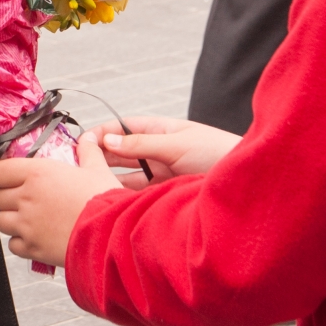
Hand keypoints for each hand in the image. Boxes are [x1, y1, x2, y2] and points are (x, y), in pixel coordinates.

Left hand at [0, 132, 122, 266]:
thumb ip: (88, 152)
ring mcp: (26, 224)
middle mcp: (26, 198)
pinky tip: (31, 236)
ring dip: (8, 218)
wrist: (110, 235)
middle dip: (2, 195)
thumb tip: (88, 140)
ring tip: (22, 216)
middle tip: (14, 195)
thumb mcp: (97, 169)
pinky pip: (12, 245)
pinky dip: (18, 241)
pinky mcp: (32, 248)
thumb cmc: (103, 203)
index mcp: (37, 174)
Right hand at [87, 115, 240, 188]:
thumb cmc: (219, 154)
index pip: (124, 127)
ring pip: (126, 176)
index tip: (83, 141)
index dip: (103, 133)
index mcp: (161, 131)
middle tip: (78, 164)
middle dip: (100, 156)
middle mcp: (158, 152)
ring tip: (89, 182)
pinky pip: (137, 195)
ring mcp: (161, 175)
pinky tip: (109, 198)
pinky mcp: (164, 196)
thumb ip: (141, 143)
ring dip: (108, 177)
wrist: (247, 184)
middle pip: (121, 152)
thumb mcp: (177, 144)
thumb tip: (108, 139)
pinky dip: (122, 195)